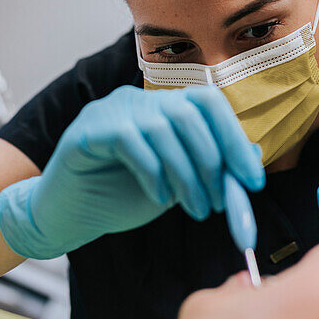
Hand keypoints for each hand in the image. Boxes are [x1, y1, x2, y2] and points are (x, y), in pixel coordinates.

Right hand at [0, 85, 264, 258]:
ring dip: (187, 173)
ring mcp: (109, 110)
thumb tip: (252, 157)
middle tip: (219, 201)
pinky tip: (158, 197)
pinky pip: (129, 139)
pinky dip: (153, 171)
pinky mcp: (86, 130)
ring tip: (195, 208)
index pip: (208, 103)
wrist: (67, 218)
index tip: (252, 178)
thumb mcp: (175, 185)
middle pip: (190, 111)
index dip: (235, 138)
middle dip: (213, 160)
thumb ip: (207, 169)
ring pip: (163, 127)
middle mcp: (137, 100)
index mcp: (161, 108)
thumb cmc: (119, 198)